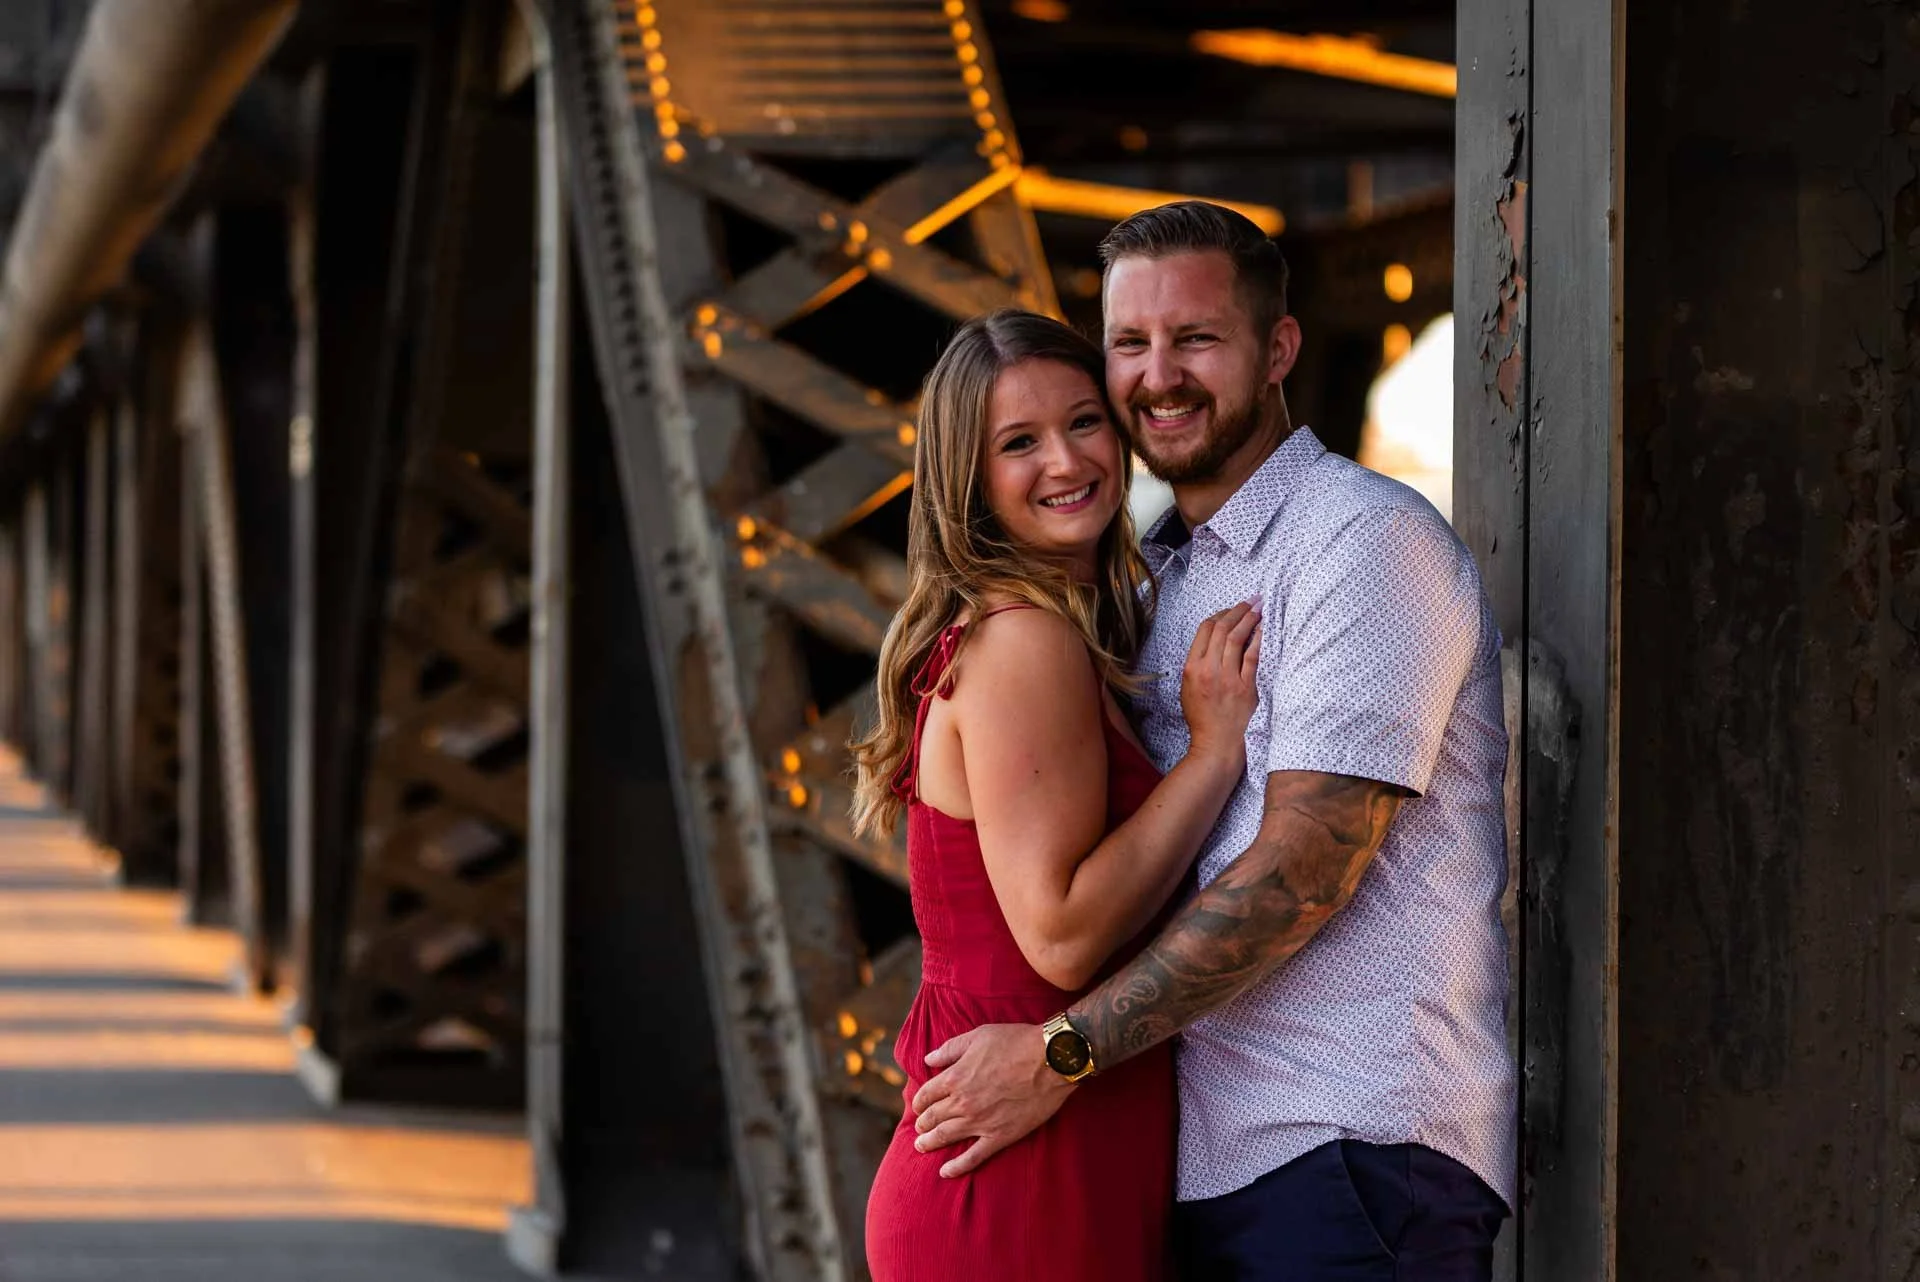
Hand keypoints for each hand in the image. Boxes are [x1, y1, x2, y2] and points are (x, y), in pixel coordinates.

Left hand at [907, 1023, 1074, 1177]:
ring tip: (921, 1146)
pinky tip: (945, 1172)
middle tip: (919, 1127)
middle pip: (933, 1117)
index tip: (918, 1105)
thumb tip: (928, 1059)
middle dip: (922, 1123)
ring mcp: (980, 1122)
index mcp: (955, 1077)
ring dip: (930, 1142)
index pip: (926, 1094)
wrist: (1050, 1061)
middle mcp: (962, 1102)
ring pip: (946, 1136)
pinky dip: (957, 1167)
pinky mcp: (999, 1136)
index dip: (919, 1101)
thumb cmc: (1015, 1042)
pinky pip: (973, 1157)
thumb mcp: (979, 1036)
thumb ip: (951, 1049)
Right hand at [1180, 599, 1261, 767]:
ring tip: (1259, 608)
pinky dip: (1259, 639)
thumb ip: (1197, 665)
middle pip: (1222, 629)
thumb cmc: (1202, 719)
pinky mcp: (1246, 687)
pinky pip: (1253, 657)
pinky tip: (1264, 629)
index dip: (1220, 614)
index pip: (1205, 629)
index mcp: (1191, 667)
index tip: (1231, 610)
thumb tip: (1212, 643)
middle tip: (1251, 601)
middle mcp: (1208, 669)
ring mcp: (1228, 678)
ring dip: (1249, 619)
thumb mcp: (1188, 689)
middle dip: (1238, 610)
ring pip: (1237, 638)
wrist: (1216, 743)